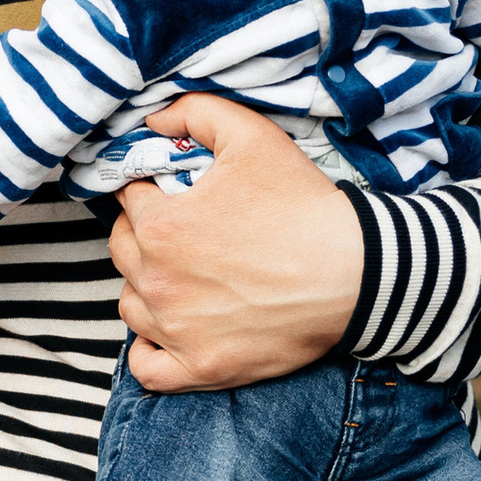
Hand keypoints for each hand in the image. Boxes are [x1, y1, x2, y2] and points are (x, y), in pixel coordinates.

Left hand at [109, 96, 363, 395]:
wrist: (356, 272)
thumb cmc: (304, 205)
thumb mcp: (253, 135)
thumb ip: (195, 112)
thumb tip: (153, 118)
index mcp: (162, 226)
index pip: (130, 199)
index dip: (151, 191)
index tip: (176, 195)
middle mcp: (158, 280)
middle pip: (124, 250)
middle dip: (145, 234)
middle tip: (183, 232)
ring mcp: (177, 330)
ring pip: (130, 305)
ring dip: (146, 288)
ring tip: (182, 277)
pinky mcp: (201, 368)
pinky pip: (146, 368)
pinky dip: (149, 350)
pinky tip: (168, 331)